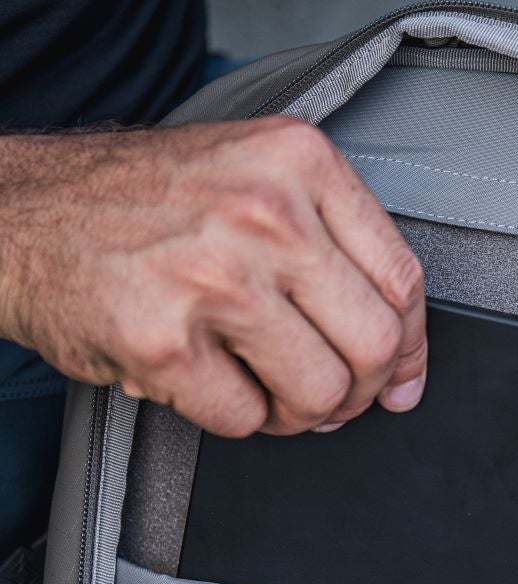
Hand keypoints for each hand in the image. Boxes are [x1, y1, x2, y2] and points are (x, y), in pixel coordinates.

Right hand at [0, 118, 426, 435]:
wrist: (23, 214)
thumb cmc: (146, 205)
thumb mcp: (256, 181)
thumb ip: (338, 253)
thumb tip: (404, 363)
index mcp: (298, 162)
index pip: (403, 281)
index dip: (412, 348)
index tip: (402, 379)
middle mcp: (263, 212)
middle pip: (374, 346)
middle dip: (359, 390)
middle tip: (329, 394)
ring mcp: (213, 278)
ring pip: (319, 394)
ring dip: (300, 414)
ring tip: (268, 391)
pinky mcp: (163, 342)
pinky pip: (247, 420)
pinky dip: (238, 417)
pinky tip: (212, 382)